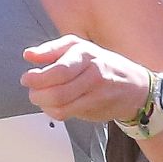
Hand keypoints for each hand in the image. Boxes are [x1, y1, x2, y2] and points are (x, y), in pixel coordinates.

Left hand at [22, 36, 155, 125]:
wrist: (134, 85)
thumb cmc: (101, 63)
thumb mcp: (78, 47)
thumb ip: (51, 50)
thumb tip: (28, 55)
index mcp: (85, 54)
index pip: (59, 70)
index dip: (38, 78)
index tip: (27, 79)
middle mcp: (93, 73)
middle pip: (57, 92)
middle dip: (38, 94)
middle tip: (33, 91)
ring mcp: (95, 93)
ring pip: (60, 106)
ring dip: (44, 104)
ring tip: (42, 97)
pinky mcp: (94, 108)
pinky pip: (66, 114)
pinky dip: (53, 111)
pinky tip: (54, 105)